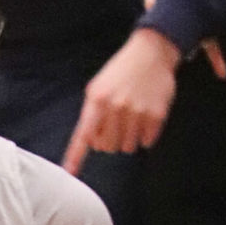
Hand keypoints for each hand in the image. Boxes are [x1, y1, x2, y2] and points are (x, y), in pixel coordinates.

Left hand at [63, 29, 180, 175]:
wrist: (152, 52)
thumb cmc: (120, 72)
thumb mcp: (97, 88)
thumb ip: (91, 115)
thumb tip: (91, 143)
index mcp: (98, 99)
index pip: (84, 134)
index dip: (76, 155)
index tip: (69, 172)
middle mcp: (116, 107)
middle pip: (107, 147)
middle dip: (109, 141)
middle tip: (115, 125)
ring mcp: (137, 111)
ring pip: (127, 147)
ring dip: (128, 138)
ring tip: (131, 118)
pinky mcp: (156, 115)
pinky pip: (146, 142)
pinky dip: (145, 135)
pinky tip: (145, 116)